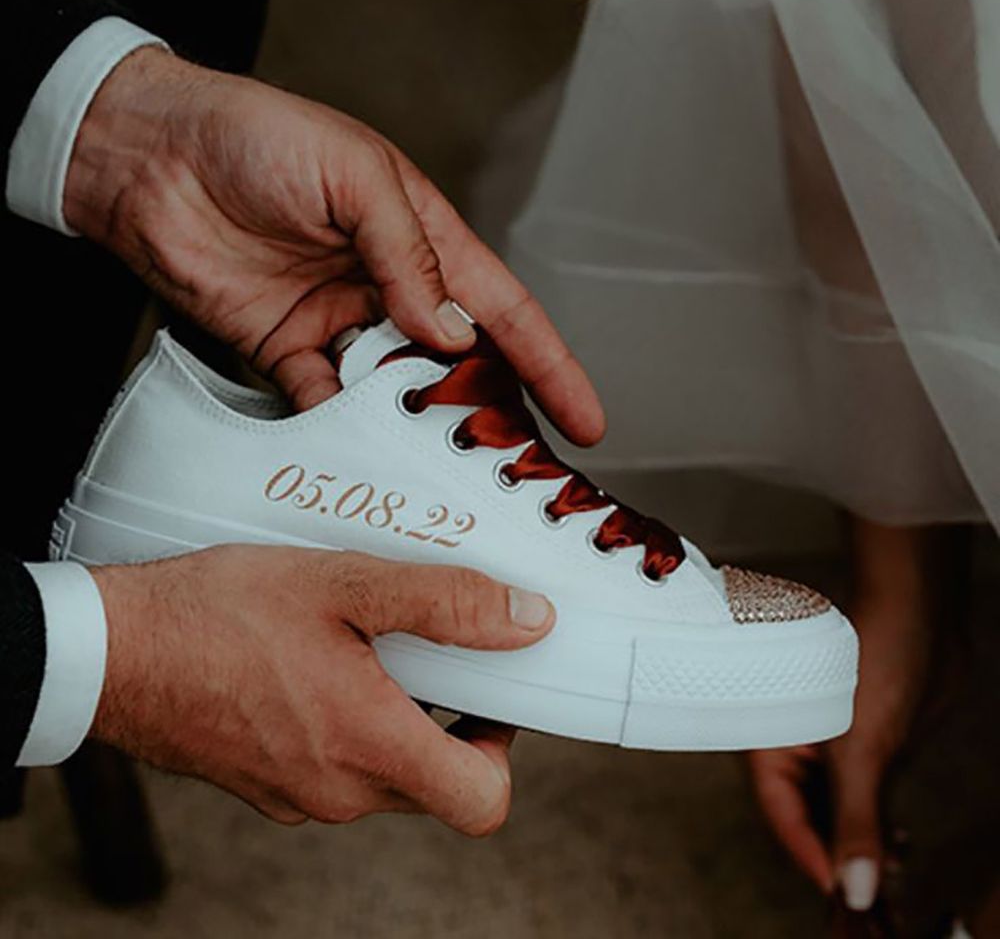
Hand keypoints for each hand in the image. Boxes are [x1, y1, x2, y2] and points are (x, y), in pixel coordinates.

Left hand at [64, 47, 604, 440]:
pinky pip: (325, 404)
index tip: (584, 417)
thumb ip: (409, 259)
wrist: (148, 157)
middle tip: (520, 465)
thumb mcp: (356, 178)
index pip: (504, 311)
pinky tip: (360, 453)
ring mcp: (340, 324)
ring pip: (395, 393)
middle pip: (458, 363)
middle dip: (492, 411)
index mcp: (423, 239)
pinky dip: (342, 431)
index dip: (550, 365)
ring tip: (442, 471)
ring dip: (416, 429)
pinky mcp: (286, 351)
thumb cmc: (256, 137)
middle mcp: (389, 287)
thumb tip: (452, 334)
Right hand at [88, 545, 554, 833]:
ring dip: (394, 717)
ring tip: (365, 645)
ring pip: (383, 772)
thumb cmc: (217, 615)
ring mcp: (297, 796)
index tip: (489, 692)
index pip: (481, 798)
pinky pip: (334, 766)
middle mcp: (337, 791)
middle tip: (427, 649)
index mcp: (369, 746)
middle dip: (448, 719)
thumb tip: (527, 621)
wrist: (112, 650)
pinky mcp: (266, 785)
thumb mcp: (347, 584)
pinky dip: (347, 724)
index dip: (502, 745)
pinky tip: (318, 664)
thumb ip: (446, 604)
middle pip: (435, 780)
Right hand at [748, 583, 930, 908]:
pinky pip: (863, 796)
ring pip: (836, 809)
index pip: (781, 811)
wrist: (920, 614)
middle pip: (806, 816)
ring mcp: (830, 746)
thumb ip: (857, 818)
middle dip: (834, 853)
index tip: (842, 891)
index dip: (810, 855)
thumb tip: (853, 886)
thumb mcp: (864, 747)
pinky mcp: (864, 747)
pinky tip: (898, 844)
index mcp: (770, 736)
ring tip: (888, 871)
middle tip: (866, 890)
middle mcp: (794, 744)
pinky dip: (877, 822)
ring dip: (859, 840)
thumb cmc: (874, 654)